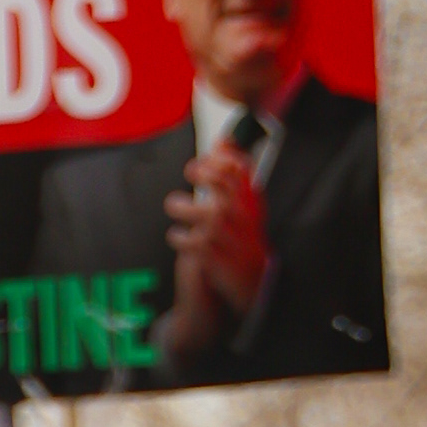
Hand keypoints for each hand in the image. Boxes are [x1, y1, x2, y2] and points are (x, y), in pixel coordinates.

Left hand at [158, 142, 269, 361]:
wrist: (251, 287)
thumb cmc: (242, 239)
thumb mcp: (245, 207)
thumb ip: (233, 173)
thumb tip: (223, 139)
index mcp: (252, 205)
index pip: (243, 172)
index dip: (223, 159)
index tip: (205, 159)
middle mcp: (244, 221)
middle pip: (226, 189)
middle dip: (206, 174)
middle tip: (189, 171)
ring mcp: (230, 241)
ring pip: (207, 216)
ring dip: (185, 206)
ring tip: (173, 204)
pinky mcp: (215, 261)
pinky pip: (192, 244)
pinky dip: (180, 238)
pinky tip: (176, 236)